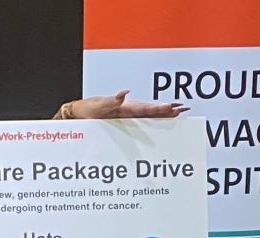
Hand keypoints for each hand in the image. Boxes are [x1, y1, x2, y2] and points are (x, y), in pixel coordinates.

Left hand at [68, 90, 186, 119]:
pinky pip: (139, 121)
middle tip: (183, 109)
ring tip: (176, 114)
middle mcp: (126, 110)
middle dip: (167, 109)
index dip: (160, 108)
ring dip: (161, 114)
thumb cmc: (85, 111)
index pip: (146, 108)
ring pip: (147, 114)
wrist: (76, 115)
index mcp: (123, 108)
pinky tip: (158, 121)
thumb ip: (111, 101)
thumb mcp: (97, 108)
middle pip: (150, 110)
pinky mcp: (121, 121)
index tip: (173, 108)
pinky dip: (151, 120)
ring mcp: (124, 115)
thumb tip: (124, 94)